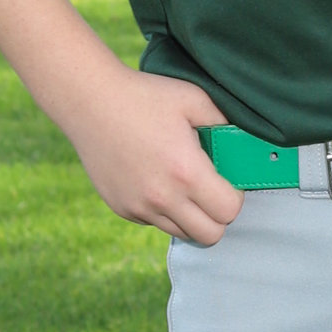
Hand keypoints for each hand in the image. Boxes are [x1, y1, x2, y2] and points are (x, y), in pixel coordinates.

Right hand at [64, 65, 244, 242]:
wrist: (89, 101)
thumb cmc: (144, 96)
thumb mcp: (194, 100)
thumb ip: (224, 124)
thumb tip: (243, 143)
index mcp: (187, 172)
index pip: (229, 211)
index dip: (234, 197)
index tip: (227, 180)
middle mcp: (163, 198)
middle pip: (210, 235)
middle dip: (217, 216)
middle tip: (211, 190)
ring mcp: (140, 207)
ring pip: (181, 232)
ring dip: (191, 216)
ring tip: (184, 185)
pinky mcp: (122, 208)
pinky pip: (155, 222)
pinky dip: (163, 210)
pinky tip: (156, 180)